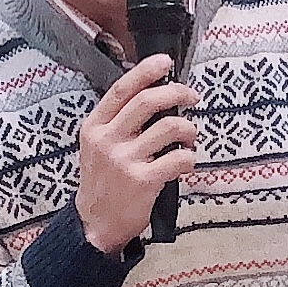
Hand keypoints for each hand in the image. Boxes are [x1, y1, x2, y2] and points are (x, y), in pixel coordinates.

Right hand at [75, 55, 201, 254]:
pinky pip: (178, 159)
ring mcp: (124, 161)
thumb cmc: (103, 181)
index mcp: (95, 127)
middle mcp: (107, 140)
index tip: (166, 62)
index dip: (146, 71)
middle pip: (148, 102)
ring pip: (169, 127)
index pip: (122, 90)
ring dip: (188, 129)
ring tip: (188, 137)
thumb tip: (155, 93)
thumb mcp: (97, 145)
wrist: (95, 224)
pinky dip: (189, 158)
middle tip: (192, 97)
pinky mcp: (142, 181)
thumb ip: (119, 122)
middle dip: (177, 93)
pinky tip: (185, 162)